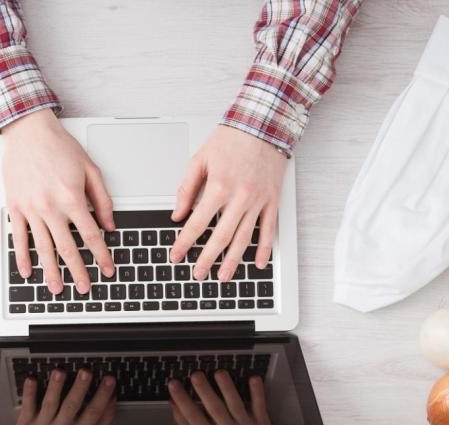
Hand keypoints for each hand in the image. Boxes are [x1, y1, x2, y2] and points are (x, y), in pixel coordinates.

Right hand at [3, 109, 114, 294]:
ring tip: (57, 289)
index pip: (91, 235)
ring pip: (43, 248)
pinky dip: (23, 257)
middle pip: (67, 248)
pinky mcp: (15, 207)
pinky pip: (19, 237)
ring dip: (51, 271)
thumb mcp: (90, 169)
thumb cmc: (59, 146)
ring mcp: (31, 209)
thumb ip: (101, 199)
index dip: (101, 255)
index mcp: (72, 198)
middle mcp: (51, 207)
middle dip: (78, 272)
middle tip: (85, 289)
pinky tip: (28, 272)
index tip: (107, 269)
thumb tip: (110, 224)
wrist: (28, 131)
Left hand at [17, 368, 116, 424]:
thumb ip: (101, 422)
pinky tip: (32, 379)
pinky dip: (29, 393)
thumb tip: (113, 401)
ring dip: (55, 387)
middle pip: (72, 406)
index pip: (93, 412)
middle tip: (86, 372)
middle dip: (79, 388)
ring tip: (60, 372)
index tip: (109, 380)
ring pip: (50, 404)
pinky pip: (27, 406)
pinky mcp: (26, 423)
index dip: (102, 396)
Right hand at [168, 371, 271, 424]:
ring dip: (227, 389)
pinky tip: (253, 379)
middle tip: (196, 375)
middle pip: (215, 410)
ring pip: (235, 406)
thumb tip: (173, 404)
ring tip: (219, 374)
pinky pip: (259, 406)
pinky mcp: (261, 423)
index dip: (182, 400)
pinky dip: (257, 392)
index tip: (174, 384)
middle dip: (204, 392)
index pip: (192, 417)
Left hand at [169, 126, 286, 281]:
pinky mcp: (272, 200)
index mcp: (218, 187)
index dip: (185, 242)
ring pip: (244, 238)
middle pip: (220, 237)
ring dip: (233, 261)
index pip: (197, 223)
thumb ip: (186, 188)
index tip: (177, 256)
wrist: (263, 123)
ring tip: (223, 277)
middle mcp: (239, 197)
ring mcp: (258, 201)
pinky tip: (258, 264)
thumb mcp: (200, 159)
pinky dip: (264, 249)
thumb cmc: (231, 138)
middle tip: (197, 274)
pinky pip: (269, 229)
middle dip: (206, 259)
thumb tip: (177, 214)